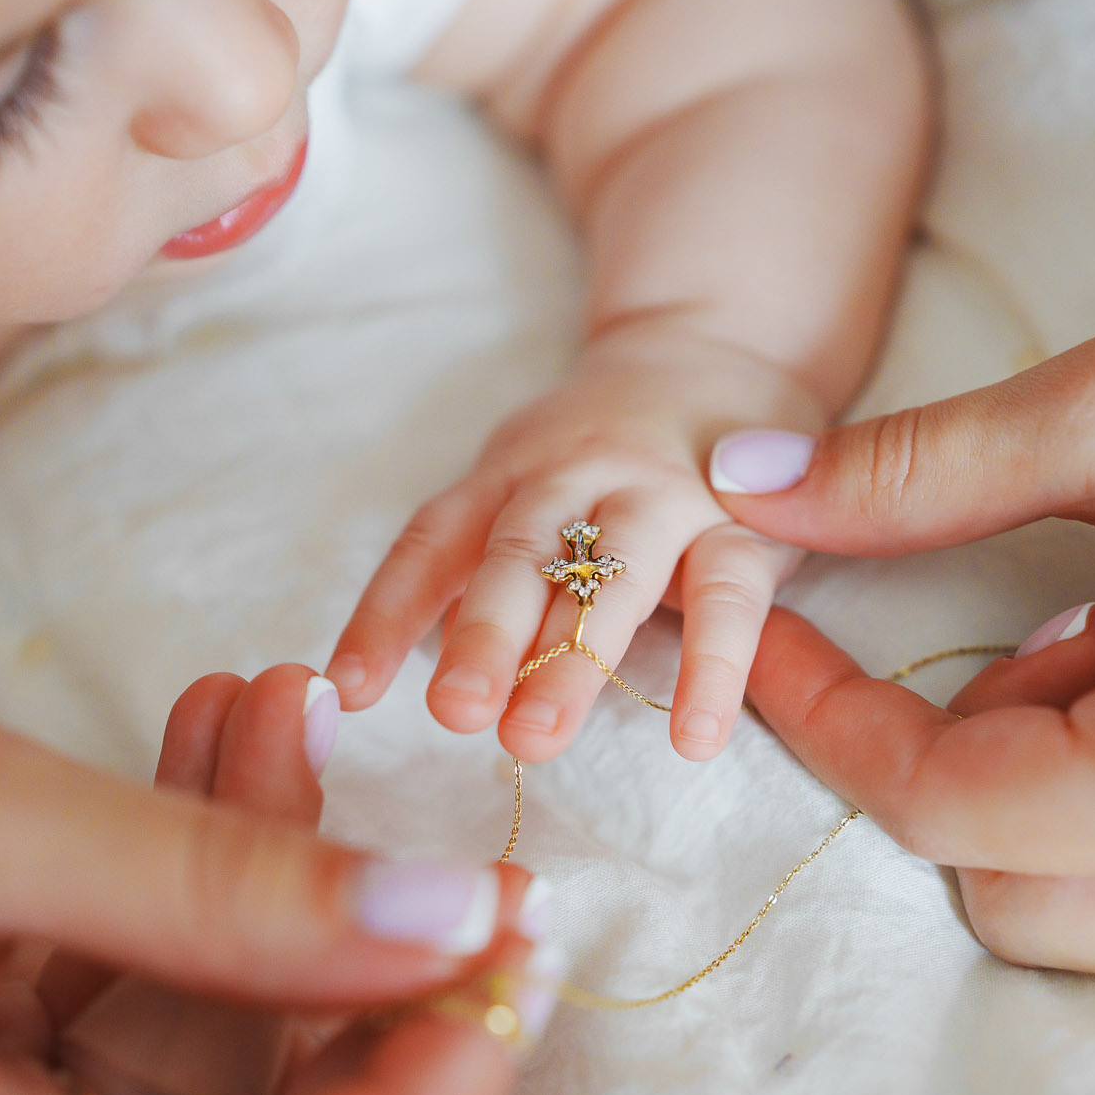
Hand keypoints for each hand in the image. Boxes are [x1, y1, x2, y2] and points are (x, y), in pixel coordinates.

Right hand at [0, 659, 543, 1094]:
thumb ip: (208, 892)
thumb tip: (448, 922)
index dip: (431, 1081)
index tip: (512, 931)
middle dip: (350, 958)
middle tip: (417, 813)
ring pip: (195, 1047)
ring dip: (254, 878)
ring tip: (275, 710)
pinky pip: (113, 998)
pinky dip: (168, 875)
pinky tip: (205, 743)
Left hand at [328, 325, 819, 760]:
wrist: (714, 355)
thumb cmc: (601, 459)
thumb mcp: (528, 492)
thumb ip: (487, 575)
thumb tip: (446, 671)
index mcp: (509, 473)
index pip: (434, 540)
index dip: (386, 612)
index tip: (346, 689)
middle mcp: (577, 473)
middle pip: (520, 552)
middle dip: (485, 634)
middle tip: (455, 712)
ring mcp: (665, 494)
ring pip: (616, 572)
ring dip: (573, 657)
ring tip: (537, 739)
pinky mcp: (748, 523)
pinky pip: (727, 595)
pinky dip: (712, 666)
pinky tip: (692, 738)